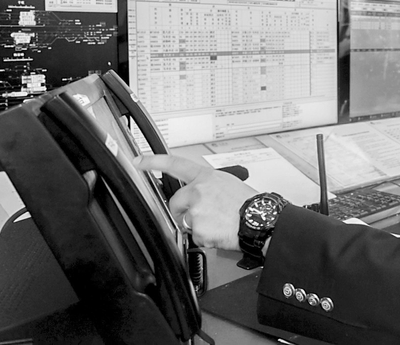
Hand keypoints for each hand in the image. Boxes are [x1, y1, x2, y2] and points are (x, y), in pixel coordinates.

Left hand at [134, 154, 256, 250]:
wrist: (260, 220)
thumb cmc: (249, 204)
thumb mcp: (228, 183)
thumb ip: (207, 186)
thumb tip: (196, 195)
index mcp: (206, 177)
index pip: (174, 164)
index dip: (153, 161)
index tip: (139, 161)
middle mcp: (198, 191)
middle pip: (176, 203)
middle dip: (183, 211)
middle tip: (203, 215)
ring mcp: (196, 210)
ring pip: (186, 222)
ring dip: (198, 225)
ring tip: (219, 223)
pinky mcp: (198, 229)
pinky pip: (195, 237)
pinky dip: (206, 238)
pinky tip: (220, 231)